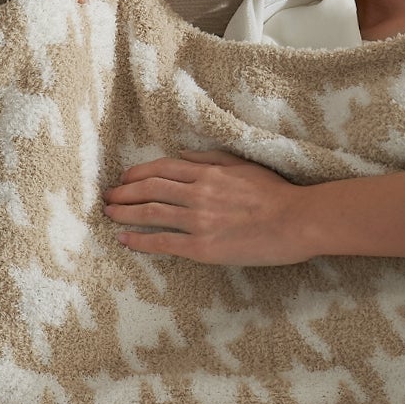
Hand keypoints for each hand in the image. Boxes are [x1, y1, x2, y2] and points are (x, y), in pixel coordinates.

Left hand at [102, 149, 315, 266]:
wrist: (296, 220)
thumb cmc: (276, 194)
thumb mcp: (243, 165)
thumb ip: (212, 159)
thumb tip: (184, 156)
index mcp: (208, 173)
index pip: (162, 169)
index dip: (137, 173)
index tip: (124, 178)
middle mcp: (198, 193)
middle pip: (149, 188)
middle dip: (124, 192)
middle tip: (108, 196)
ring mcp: (198, 220)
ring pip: (151, 213)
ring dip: (125, 212)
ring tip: (109, 213)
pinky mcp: (203, 247)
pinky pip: (163, 243)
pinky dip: (139, 240)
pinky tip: (124, 240)